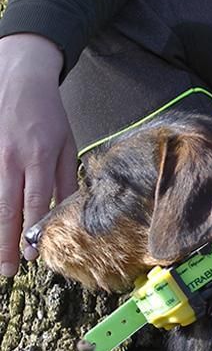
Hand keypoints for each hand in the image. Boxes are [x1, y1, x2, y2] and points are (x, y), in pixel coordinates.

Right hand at [0, 34, 76, 276]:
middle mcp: (11, 159)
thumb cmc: (48, 116)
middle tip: (8, 270)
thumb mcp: (66, 144)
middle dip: (6, 243)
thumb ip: (65, 179)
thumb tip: (66, 213)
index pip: (34, 202)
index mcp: (38, 157)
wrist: (21, 80)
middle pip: (6, 208)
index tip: (32, 256)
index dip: (32, 232)